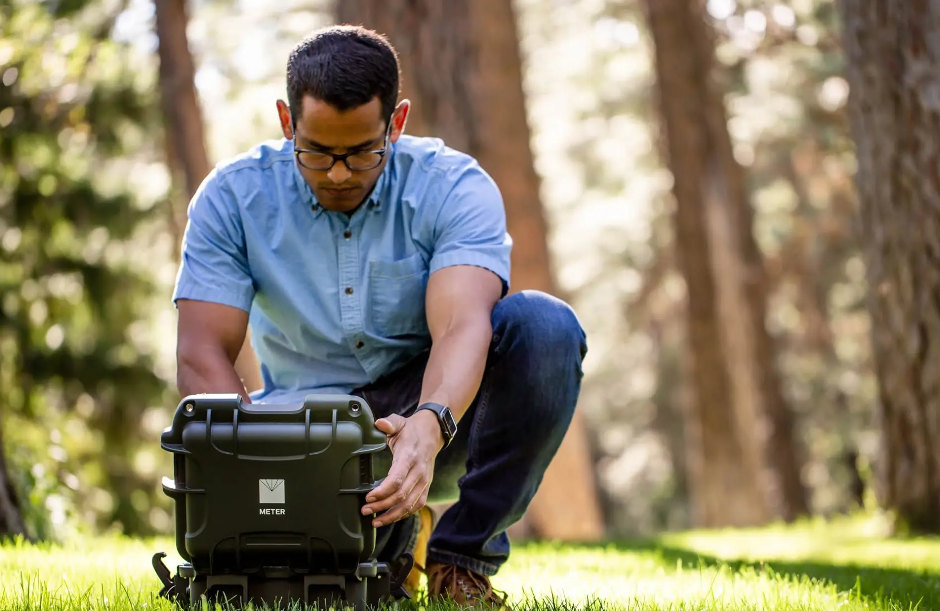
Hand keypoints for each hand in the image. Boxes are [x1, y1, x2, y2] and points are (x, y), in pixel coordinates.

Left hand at [362, 410, 443, 526]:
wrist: (433, 432)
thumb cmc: (411, 429)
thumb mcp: (399, 422)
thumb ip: (389, 423)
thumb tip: (378, 423)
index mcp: (409, 456)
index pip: (397, 479)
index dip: (382, 491)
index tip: (368, 496)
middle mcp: (419, 471)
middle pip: (401, 496)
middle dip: (382, 506)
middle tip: (365, 510)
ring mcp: (424, 481)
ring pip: (409, 504)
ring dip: (391, 515)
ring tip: (375, 520)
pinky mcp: (426, 486)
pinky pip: (416, 505)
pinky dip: (403, 514)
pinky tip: (390, 517)